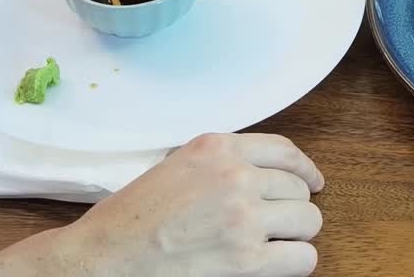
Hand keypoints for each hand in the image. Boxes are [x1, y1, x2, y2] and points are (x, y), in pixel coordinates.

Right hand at [60, 133, 325, 276]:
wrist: (102, 260)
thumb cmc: (130, 221)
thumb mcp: (176, 167)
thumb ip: (220, 164)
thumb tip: (264, 176)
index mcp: (216, 149)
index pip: (285, 151)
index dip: (304, 170)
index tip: (311, 183)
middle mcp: (235, 176)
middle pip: (299, 189)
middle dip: (292, 209)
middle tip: (275, 226)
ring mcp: (244, 218)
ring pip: (308, 221)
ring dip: (295, 236)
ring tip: (272, 246)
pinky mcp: (247, 260)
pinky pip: (303, 258)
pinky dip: (294, 264)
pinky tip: (274, 266)